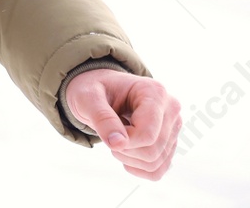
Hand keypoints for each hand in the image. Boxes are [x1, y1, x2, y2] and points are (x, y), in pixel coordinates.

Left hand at [65, 68, 181, 179]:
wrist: (100, 92)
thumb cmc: (94, 90)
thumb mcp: (88, 97)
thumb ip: (102, 118)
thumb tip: (118, 144)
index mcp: (155, 93)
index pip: (147, 135)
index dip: (123, 141)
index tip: (107, 129)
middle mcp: (171, 110)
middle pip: (152, 151)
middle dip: (124, 149)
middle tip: (109, 133)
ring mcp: (173, 128)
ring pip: (155, 163)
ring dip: (128, 159)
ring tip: (116, 138)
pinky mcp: (169, 144)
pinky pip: (157, 171)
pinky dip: (137, 168)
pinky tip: (125, 151)